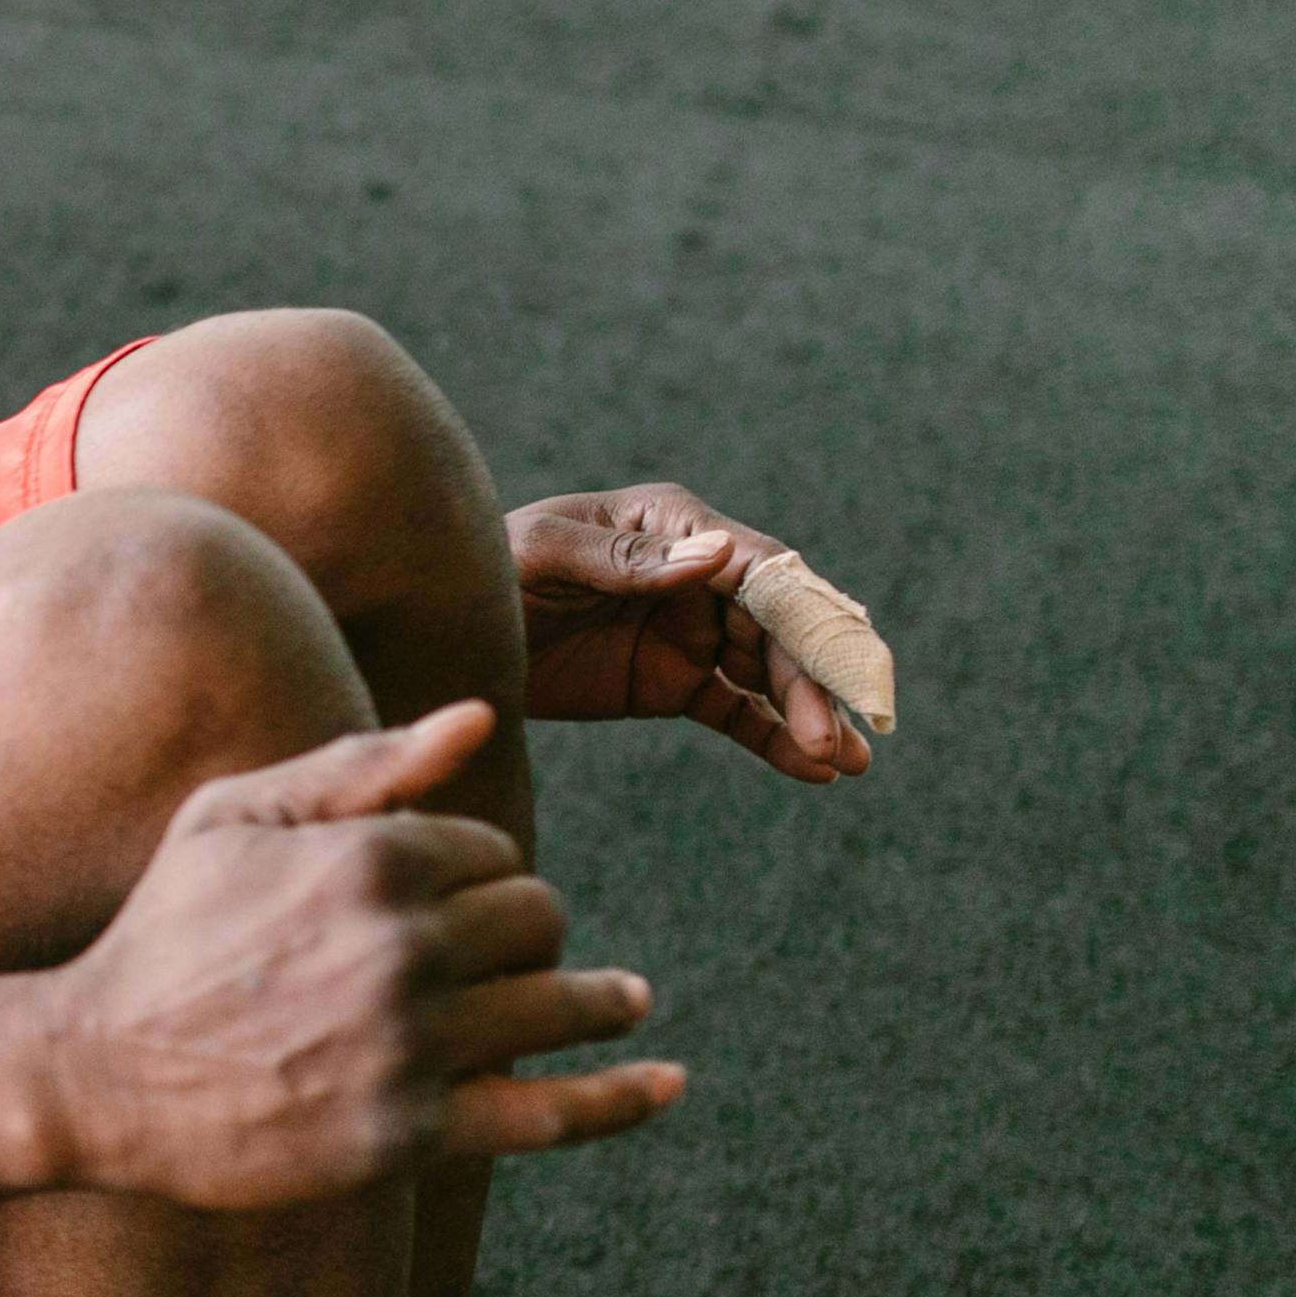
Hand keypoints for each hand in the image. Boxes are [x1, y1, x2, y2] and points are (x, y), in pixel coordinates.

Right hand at [48, 703, 683, 1210]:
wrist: (89, 1072)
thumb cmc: (159, 932)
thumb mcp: (235, 816)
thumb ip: (360, 765)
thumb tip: (478, 719)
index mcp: (370, 856)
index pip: (491, 852)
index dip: (480, 875)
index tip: (450, 904)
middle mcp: (403, 944)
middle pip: (537, 920)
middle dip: (532, 932)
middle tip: (516, 957)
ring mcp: (412, 1043)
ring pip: (559, 1004)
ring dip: (600, 1001)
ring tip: (621, 1004)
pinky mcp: (410, 1131)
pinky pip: (550, 1112)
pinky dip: (620, 1098)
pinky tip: (664, 1082)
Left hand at [507, 486, 870, 784]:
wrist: (449, 632)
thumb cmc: (491, 568)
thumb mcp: (545, 553)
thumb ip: (628, 562)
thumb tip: (717, 553)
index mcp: (674, 526)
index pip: (759, 567)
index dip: (806, 613)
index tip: (840, 659)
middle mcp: (698, 574)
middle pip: (775, 627)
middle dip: (810, 682)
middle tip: (835, 737)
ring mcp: (692, 632)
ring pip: (768, 675)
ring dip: (810, 716)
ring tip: (846, 763)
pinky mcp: (676, 683)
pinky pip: (736, 712)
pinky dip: (773, 739)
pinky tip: (812, 770)